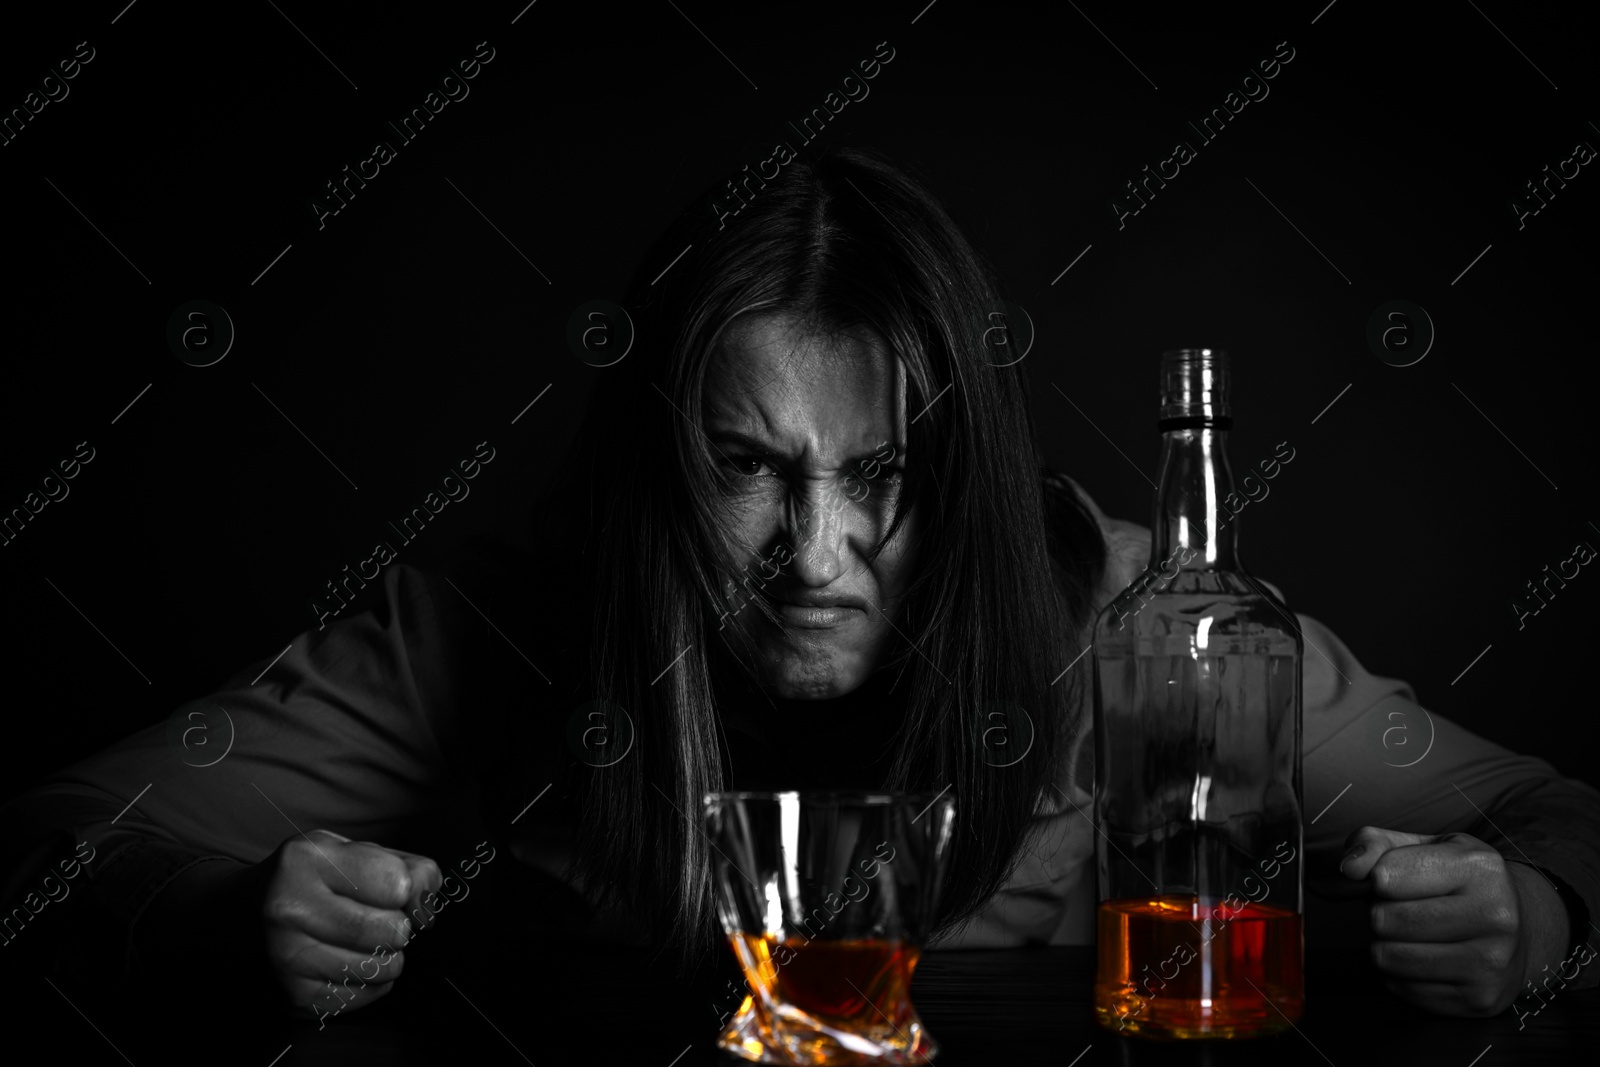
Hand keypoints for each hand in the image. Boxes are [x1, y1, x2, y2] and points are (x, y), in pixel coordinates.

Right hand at [259, 830, 441, 1018]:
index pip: (398, 883)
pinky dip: (371, 983)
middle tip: (380, 919)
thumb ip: (402, 864)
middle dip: (400, 926)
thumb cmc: (305, 880)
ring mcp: (288, 956)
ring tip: (366, 942)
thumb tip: (430, 903)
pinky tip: (349, 963)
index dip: (408, 889)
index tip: (394, 890)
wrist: (233, 919)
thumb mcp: (345, 851)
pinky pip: (365, 996)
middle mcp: (291, 908)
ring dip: (389, 957)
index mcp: (307, 860)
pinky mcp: (292, 995)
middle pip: (393, 929)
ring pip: (384, 967)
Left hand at [1339, 826, 1570, 1015]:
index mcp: (1479, 866)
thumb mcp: (1423, 846)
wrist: (1521, 931)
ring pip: (1389, 957)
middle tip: (1403, 909)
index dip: (1376, 878)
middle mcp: (1496, 915)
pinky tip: (1425, 958)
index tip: (1392, 879)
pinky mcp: (1479, 999)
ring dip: (1385, 945)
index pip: (1385, 876)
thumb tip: (1349, 868)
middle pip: (1384, 919)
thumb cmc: (1458, 881)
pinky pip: (1401, 988)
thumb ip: (1374, 844)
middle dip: (1380, 913)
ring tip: (1411, 934)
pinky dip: (1400, 974)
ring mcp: (1491, 962)